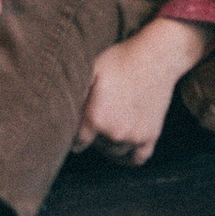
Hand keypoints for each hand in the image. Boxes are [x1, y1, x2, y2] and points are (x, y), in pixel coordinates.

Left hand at [74, 16, 214, 164]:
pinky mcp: (151, 135)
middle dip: (93, 137)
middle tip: (95, 123)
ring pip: (116, 152)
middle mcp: (114, 132)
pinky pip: (138, 158)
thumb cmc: (119, 59)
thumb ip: (75, 94)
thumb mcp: (89, 71)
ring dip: (109, 145)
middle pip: (97, 146)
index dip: (74, 136)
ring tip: (108, 130)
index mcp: (95, 118)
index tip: (74, 132)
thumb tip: (59, 112)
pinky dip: (129, 158)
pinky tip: (123, 150)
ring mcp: (134, 136)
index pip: (77, 141)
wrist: (156, 57)